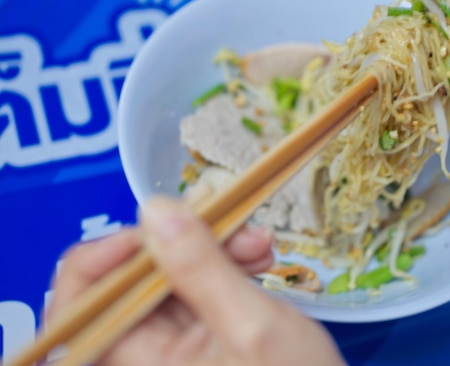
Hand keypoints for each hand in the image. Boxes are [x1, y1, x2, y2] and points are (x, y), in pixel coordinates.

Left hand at [47, 197, 344, 365]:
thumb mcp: (251, 326)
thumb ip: (201, 268)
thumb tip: (153, 209)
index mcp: (136, 363)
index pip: (79, 303)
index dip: (105, 254)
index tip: (158, 224)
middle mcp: (143, 353)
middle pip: (133, 277)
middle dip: (184, 242)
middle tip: (235, 228)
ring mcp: (170, 343)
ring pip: (169, 274)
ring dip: (212, 248)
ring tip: (259, 245)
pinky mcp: (196, 332)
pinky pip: (196, 284)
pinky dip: (225, 263)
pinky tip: (259, 257)